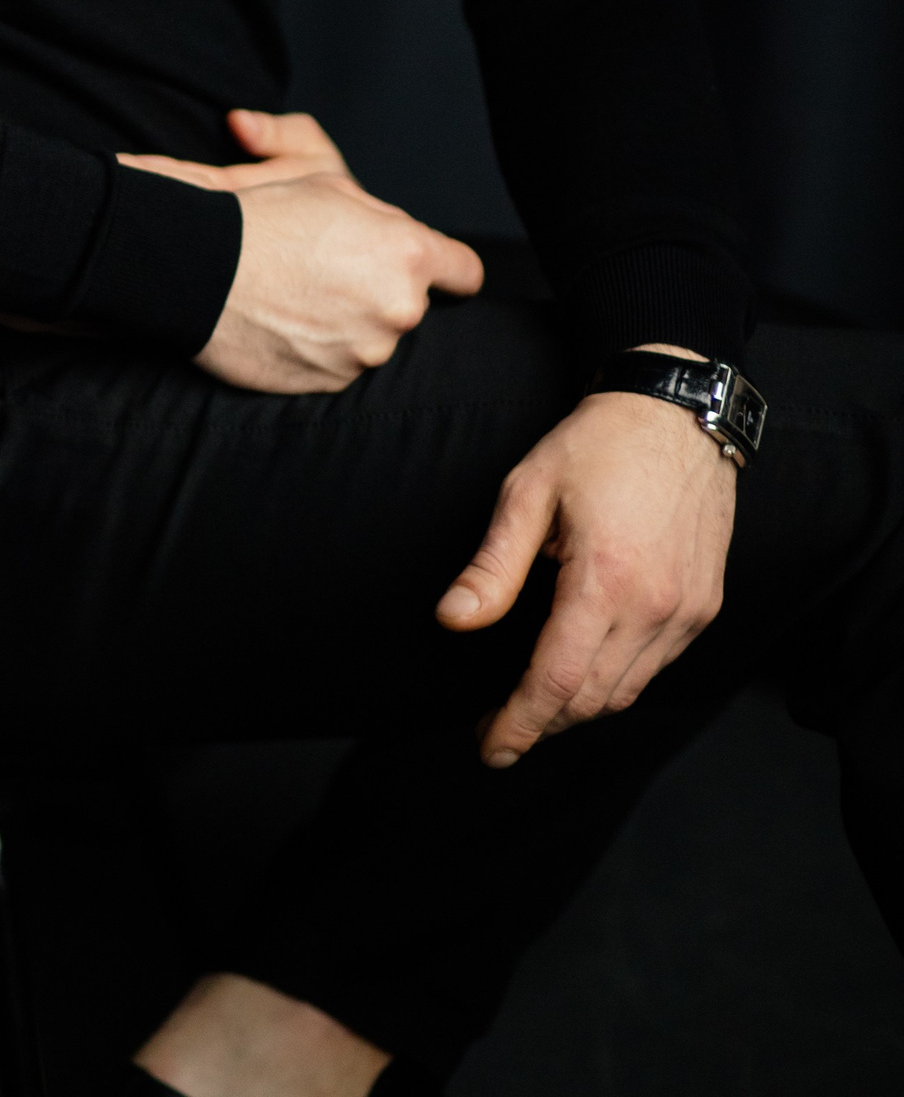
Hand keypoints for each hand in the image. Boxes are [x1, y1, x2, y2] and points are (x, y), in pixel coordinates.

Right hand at [120, 117, 482, 390]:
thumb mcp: (327, 179)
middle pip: (408, 303)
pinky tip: (283, 321)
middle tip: (327, 268)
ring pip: (372, 336)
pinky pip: (338, 364)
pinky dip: (318, 347)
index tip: (437, 272)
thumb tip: (395, 232)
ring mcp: (365, 352)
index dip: (449, 269)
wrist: (200, 266)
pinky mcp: (330, 383)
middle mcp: (399, 309)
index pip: (465, 272)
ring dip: (348, 321)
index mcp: (409, 254)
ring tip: (297, 294)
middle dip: (379, 289)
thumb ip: (380, 213)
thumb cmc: (266, 214)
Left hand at [436, 349, 736, 765]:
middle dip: (541, 723)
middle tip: (497, 726)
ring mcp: (688, 611)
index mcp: (606, 580)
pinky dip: (615, 682)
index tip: (488, 746)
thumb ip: (493, 566)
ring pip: (626, 691)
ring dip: (577, 709)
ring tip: (533, 704)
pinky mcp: (705, 606)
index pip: (557, 682)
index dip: (518, 723)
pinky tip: (583, 669)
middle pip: (592, 699)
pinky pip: (656, 668)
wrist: (679, 411)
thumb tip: (453, 620)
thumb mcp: (528, 491)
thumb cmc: (597, 444)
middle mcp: (655, 607)